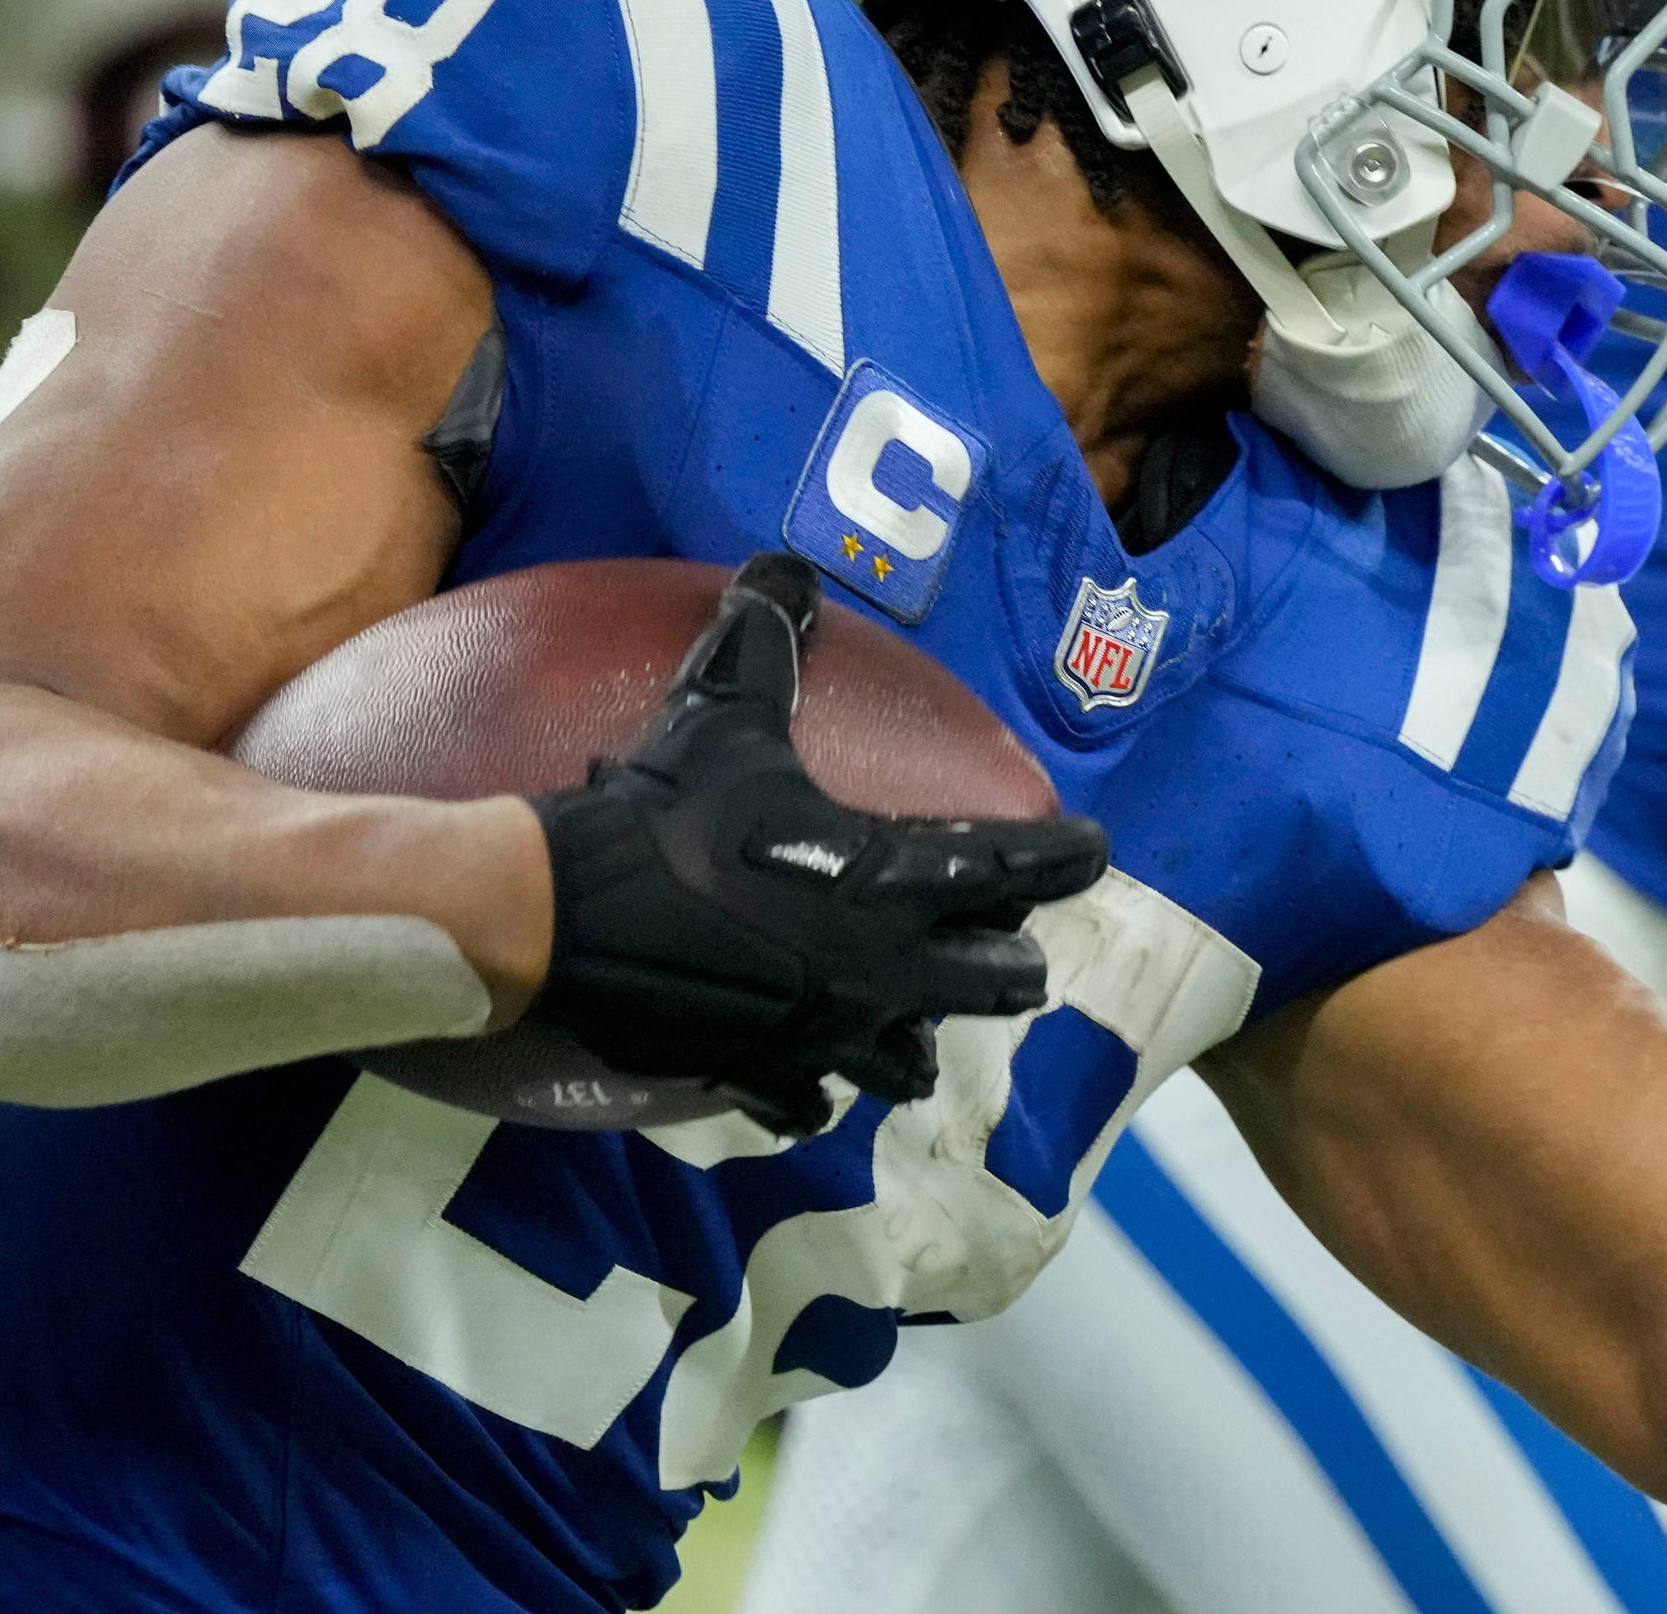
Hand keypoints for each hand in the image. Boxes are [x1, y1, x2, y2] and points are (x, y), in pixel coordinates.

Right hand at [530, 554, 1108, 1134]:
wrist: (572, 917)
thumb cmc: (669, 814)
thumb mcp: (725, 715)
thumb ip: (767, 645)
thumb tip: (781, 565)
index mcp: (892, 882)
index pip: (1014, 869)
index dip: (1064, 857)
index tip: (1095, 849)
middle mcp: (881, 969)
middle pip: (997, 984)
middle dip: (1013, 962)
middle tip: (1014, 940)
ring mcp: (827, 1033)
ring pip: (910, 1063)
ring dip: (920, 1038)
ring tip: (917, 1017)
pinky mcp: (764, 1073)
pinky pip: (808, 1101)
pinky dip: (814, 1089)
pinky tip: (810, 1075)